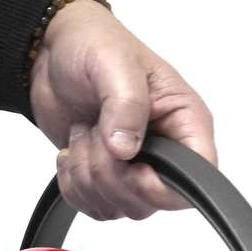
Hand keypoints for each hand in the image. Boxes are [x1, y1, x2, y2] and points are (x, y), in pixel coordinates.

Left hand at [28, 0, 216, 219]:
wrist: (52, 51)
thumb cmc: (92, 43)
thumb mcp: (113, 61)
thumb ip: (126, 104)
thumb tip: (126, 148)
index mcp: (184, 120)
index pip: (199, 176)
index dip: (164, 185)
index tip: (132, 167)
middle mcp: (165, 151)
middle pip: (150, 200)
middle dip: (111, 175)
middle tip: (94, 133)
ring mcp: (135, 169)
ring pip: (120, 207)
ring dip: (87, 177)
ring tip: (82, 133)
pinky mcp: (108, 179)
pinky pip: (95, 207)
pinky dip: (74, 186)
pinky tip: (71, 152)